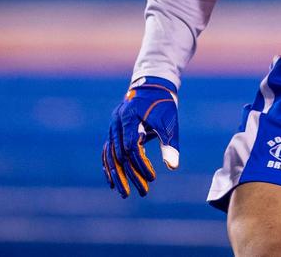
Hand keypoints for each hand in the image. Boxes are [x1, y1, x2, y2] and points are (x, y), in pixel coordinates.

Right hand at [102, 76, 179, 197]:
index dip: (140, 164)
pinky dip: (110, 167)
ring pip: (110, 155)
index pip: (131, 147)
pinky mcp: (113, 132)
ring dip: (117, 175)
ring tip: (124, 193)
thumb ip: (170, 143)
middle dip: (127, 175)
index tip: (151, 178)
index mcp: (128, 118)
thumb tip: (173, 167)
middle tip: (138, 194)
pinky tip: (113, 182)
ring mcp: (112, 127)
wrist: (152, 87)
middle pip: (118, 154)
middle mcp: (116, 123)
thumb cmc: (163, 105)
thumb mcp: (169, 122)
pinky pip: (108, 152)